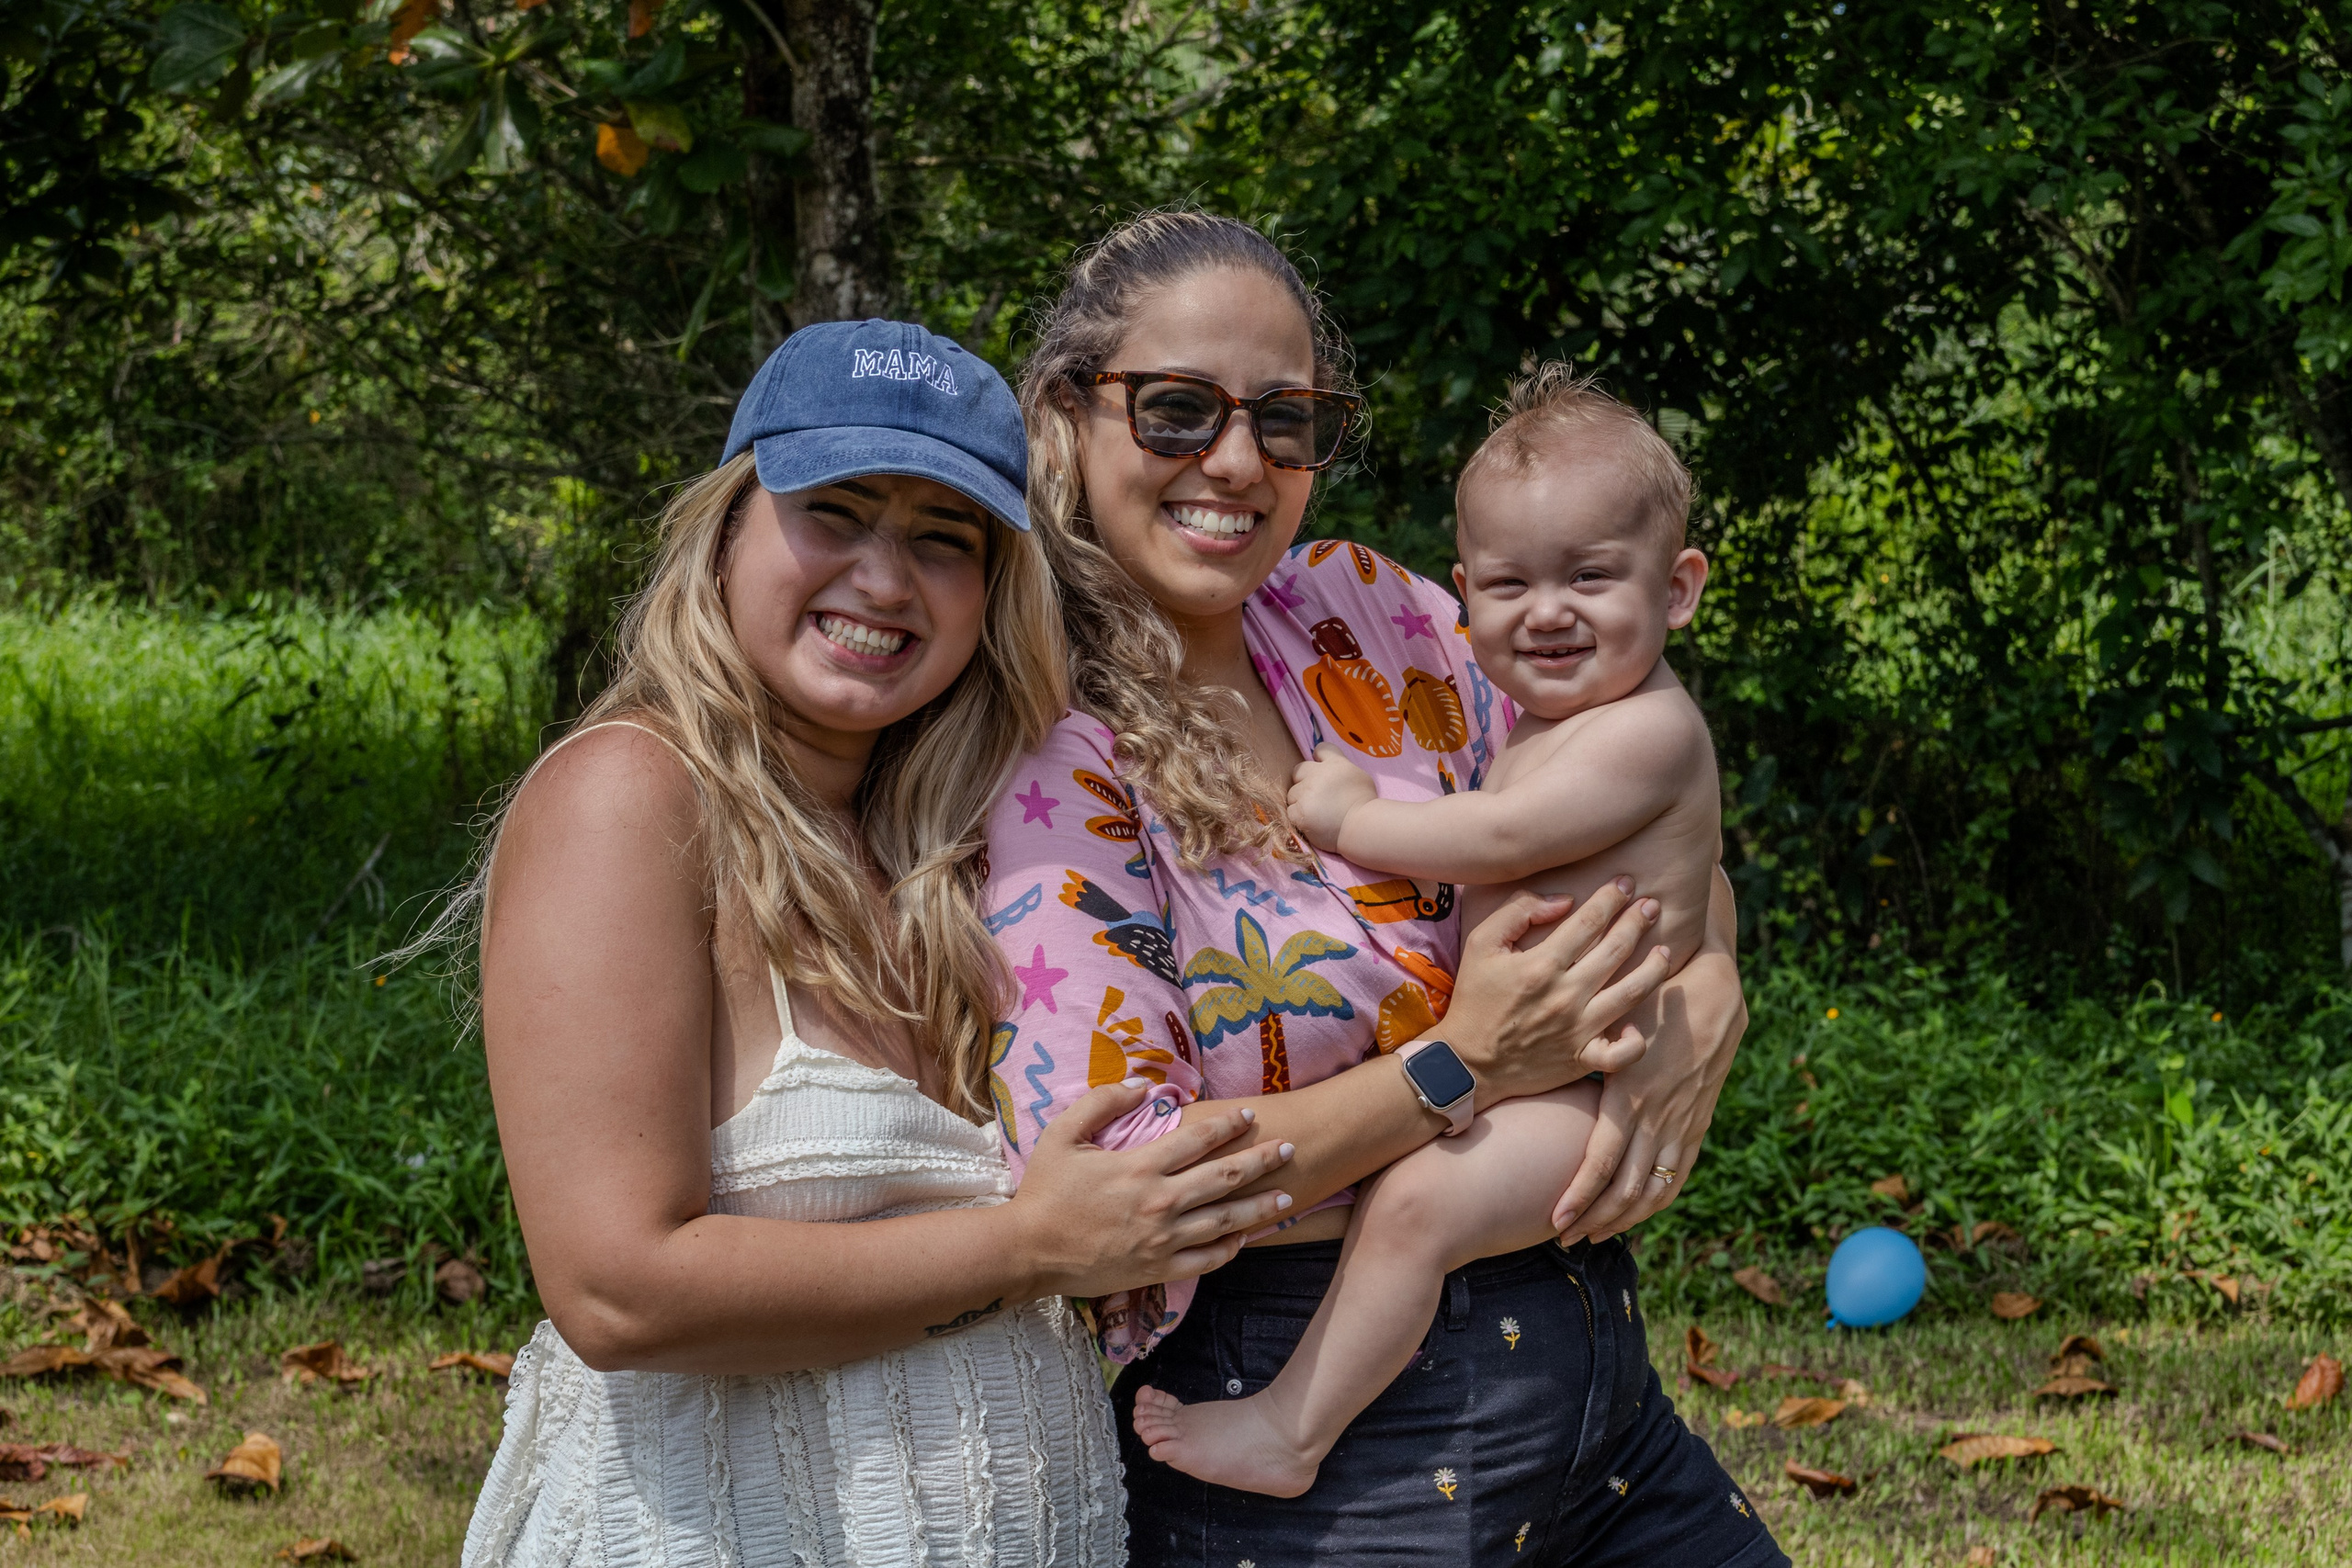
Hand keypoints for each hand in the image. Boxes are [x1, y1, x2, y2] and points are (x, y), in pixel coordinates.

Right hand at [1006, 1080, 1295, 1298]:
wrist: (1029, 1251)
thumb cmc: (1045, 1191)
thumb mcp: (1063, 1134)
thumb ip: (1101, 1104)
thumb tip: (1141, 1086)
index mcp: (1139, 1168)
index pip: (1198, 1140)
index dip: (1229, 1125)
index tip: (1251, 1116)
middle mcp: (1159, 1203)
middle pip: (1224, 1178)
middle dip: (1261, 1161)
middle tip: (1289, 1149)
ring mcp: (1162, 1240)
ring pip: (1224, 1220)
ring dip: (1259, 1206)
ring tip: (1286, 1195)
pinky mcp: (1157, 1269)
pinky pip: (1206, 1259)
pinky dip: (1230, 1247)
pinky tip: (1245, 1236)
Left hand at [1287, 744, 1377, 850]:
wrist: (1362, 828)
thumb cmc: (1366, 805)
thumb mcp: (1360, 777)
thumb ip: (1342, 769)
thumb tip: (1329, 766)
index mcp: (1335, 764)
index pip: (1321, 749)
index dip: (1319, 757)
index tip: (1321, 767)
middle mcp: (1317, 775)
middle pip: (1298, 771)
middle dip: (1304, 782)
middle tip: (1317, 797)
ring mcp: (1306, 793)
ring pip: (1292, 793)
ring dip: (1300, 802)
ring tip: (1317, 813)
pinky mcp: (1299, 812)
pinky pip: (1290, 811)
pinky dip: (1298, 818)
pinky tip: (1312, 823)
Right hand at [1437, 880, 1669, 1107]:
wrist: (1467, 1062)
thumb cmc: (1475, 999)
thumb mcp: (1481, 944)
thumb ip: (1518, 911)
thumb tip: (1564, 900)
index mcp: (1541, 965)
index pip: (1589, 922)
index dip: (1611, 898)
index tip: (1626, 884)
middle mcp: (1565, 995)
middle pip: (1616, 950)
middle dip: (1638, 922)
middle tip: (1653, 906)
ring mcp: (1577, 1029)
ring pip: (1632, 994)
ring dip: (1654, 969)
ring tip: (1665, 951)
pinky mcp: (1582, 1058)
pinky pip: (1622, 1054)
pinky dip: (1636, 1041)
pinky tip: (1637, 1024)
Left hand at [1552, 877, 1748, 1241]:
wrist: (1713, 988)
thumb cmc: (1649, 998)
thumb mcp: (1613, 1023)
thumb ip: (1585, 1051)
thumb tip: (1532, 1064)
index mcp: (1630, 1097)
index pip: (1603, 1163)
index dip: (1581, 1197)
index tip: (1556, 1221)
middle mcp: (1658, 1118)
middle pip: (1628, 1190)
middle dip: (1596, 1219)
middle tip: (1566, 1237)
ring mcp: (1683, 1124)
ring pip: (1657, 1190)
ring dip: (1626, 1219)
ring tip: (1597, 1234)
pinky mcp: (1699, 1122)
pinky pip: (1680, 1174)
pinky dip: (1659, 1200)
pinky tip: (1638, 1212)